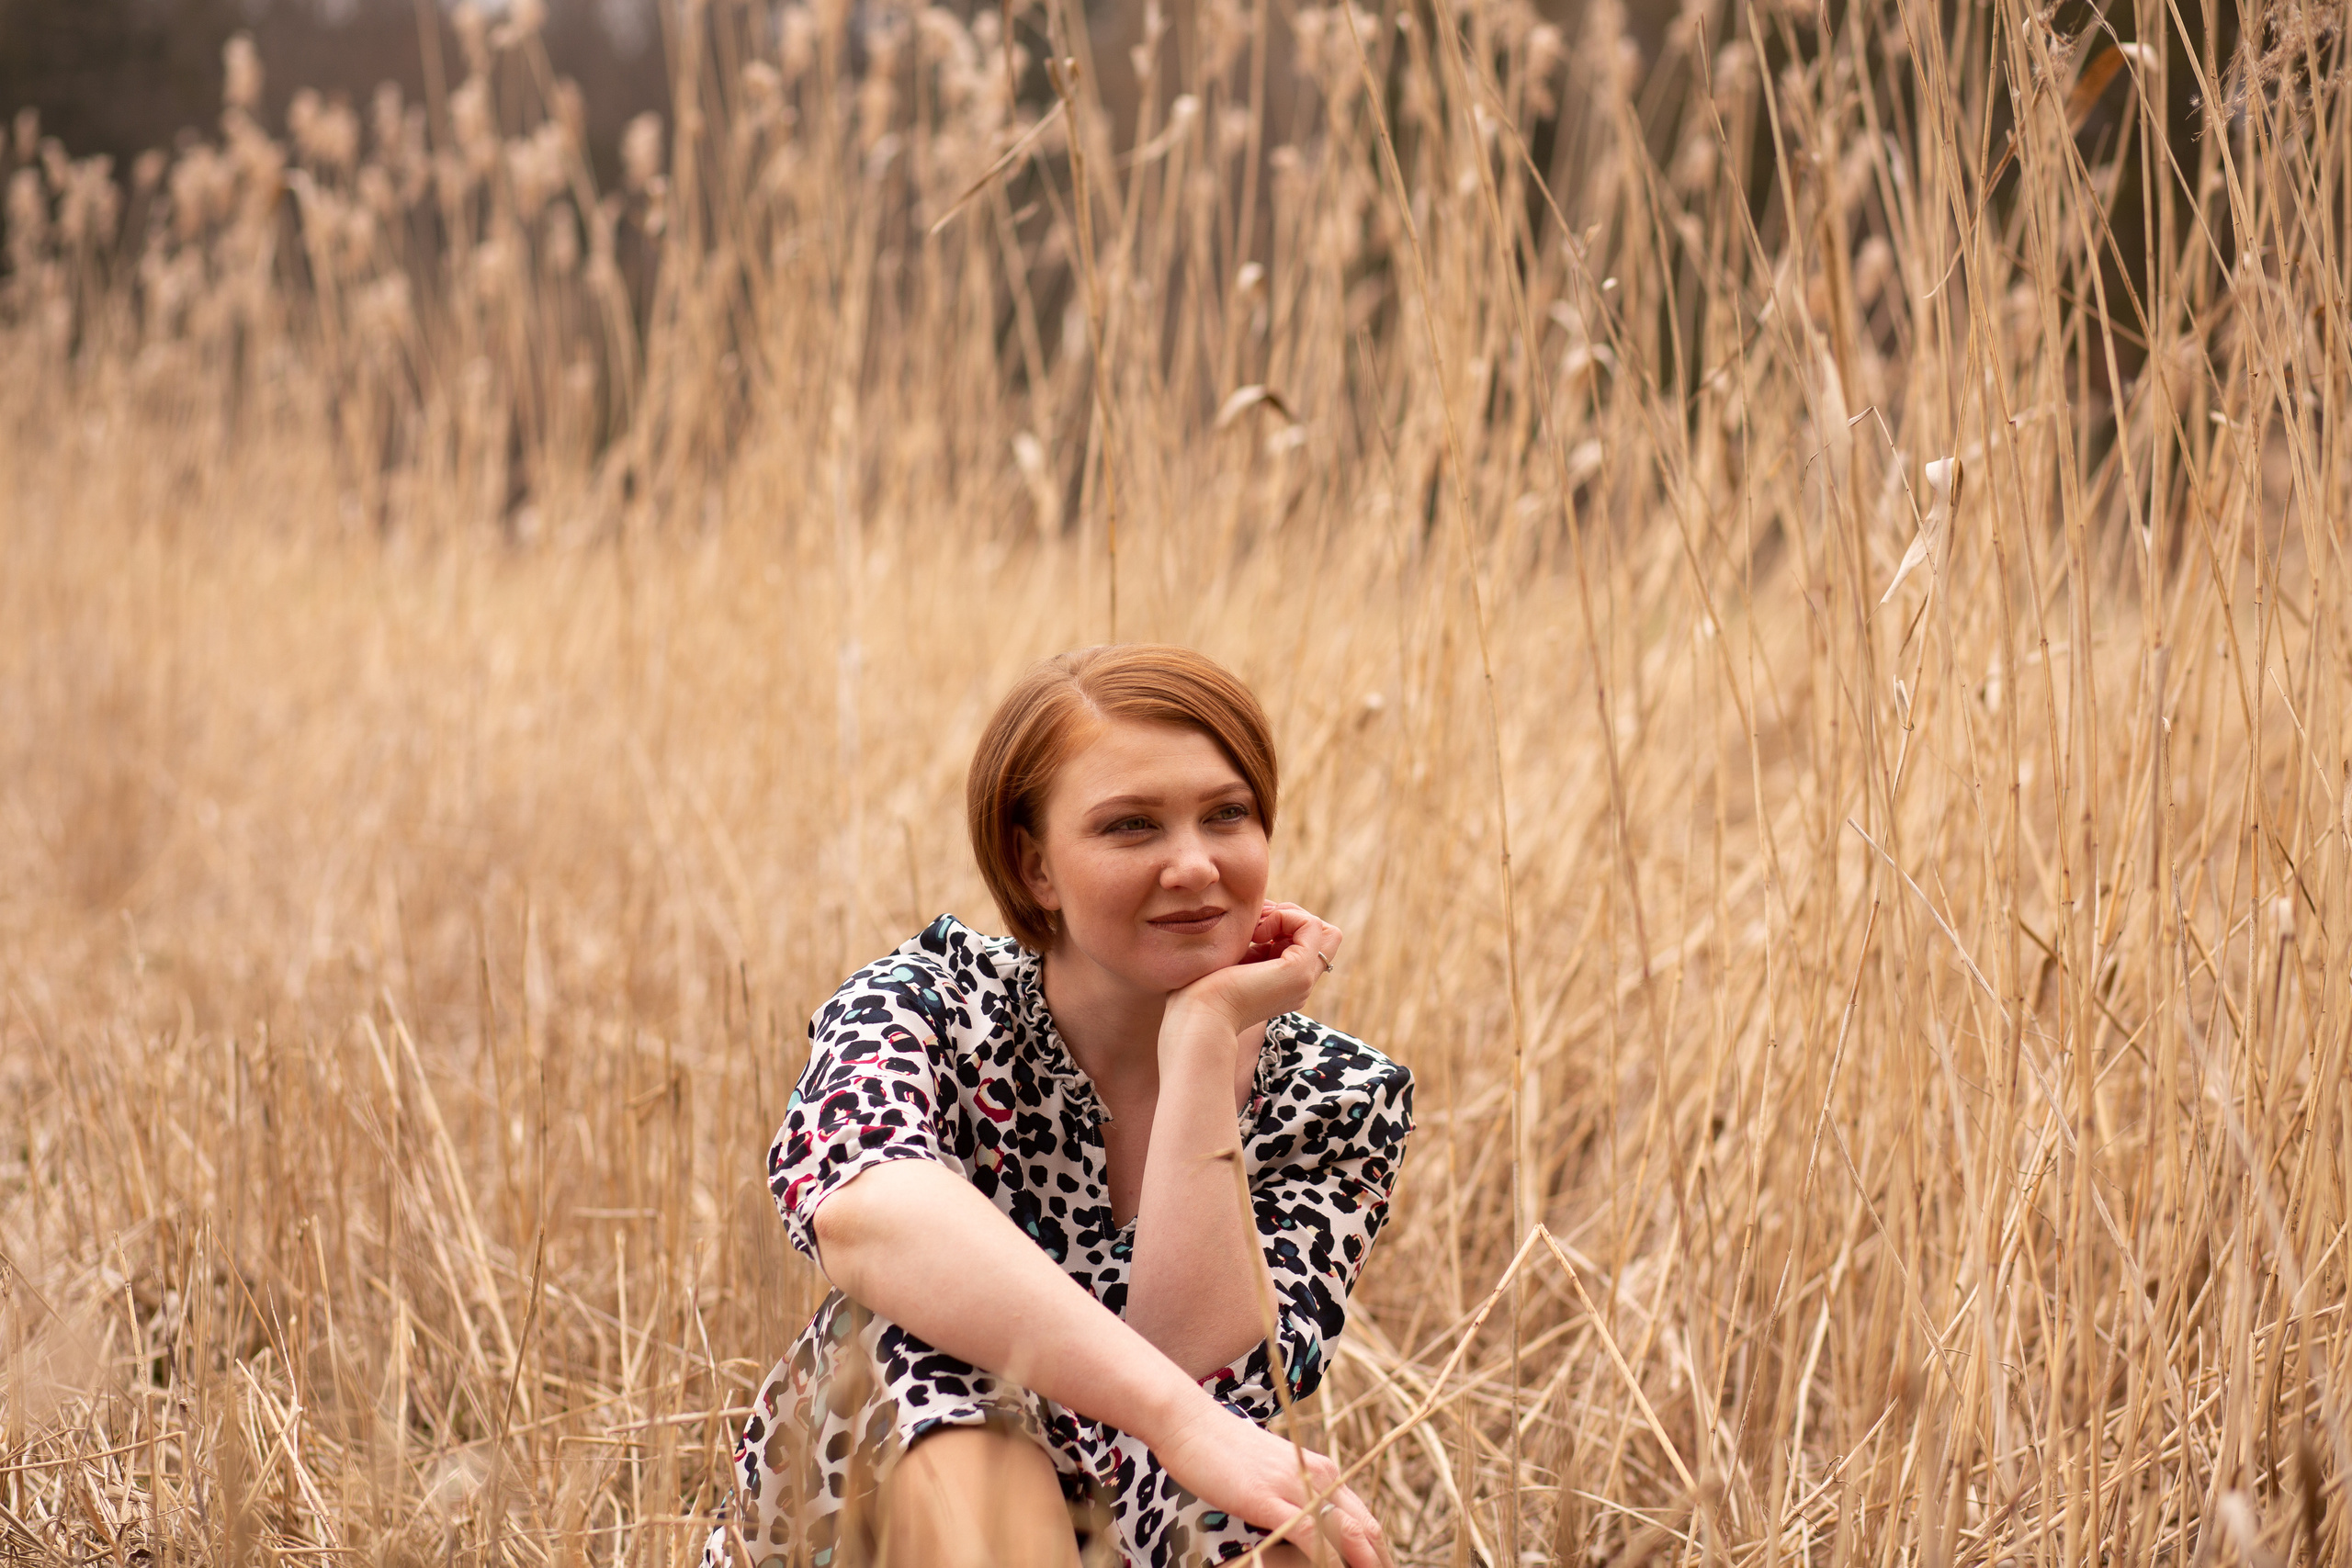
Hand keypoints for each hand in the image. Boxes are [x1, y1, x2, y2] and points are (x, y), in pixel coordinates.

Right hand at [1150, 1397, 1394, 1567]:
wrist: (1190, 1423)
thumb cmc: (1224, 1450)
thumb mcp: (1272, 1474)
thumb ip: (1295, 1495)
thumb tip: (1306, 1525)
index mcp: (1322, 1471)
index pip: (1365, 1519)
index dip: (1378, 1552)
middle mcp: (1319, 1476)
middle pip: (1366, 1529)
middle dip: (1378, 1561)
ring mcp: (1295, 1485)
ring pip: (1348, 1532)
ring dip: (1363, 1562)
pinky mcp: (1268, 1498)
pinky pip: (1310, 1533)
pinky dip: (1328, 1558)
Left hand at [1167, 902, 1341, 1034]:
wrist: (1199, 1019)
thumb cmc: (1202, 994)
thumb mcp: (1234, 963)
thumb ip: (1253, 946)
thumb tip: (1261, 915)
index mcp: (1286, 985)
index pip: (1307, 945)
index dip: (1286, 925)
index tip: (1252, 926)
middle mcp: (1301, 984)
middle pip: (1326, 938)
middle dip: (1292, 917)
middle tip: (1258, 923)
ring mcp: (1303, 980)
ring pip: (1325, 931)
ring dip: (1289, 916)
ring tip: (1256, 928)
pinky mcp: (1297, 971)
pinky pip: (1311, 926)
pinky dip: (1285, 917)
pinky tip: (1257, 933)